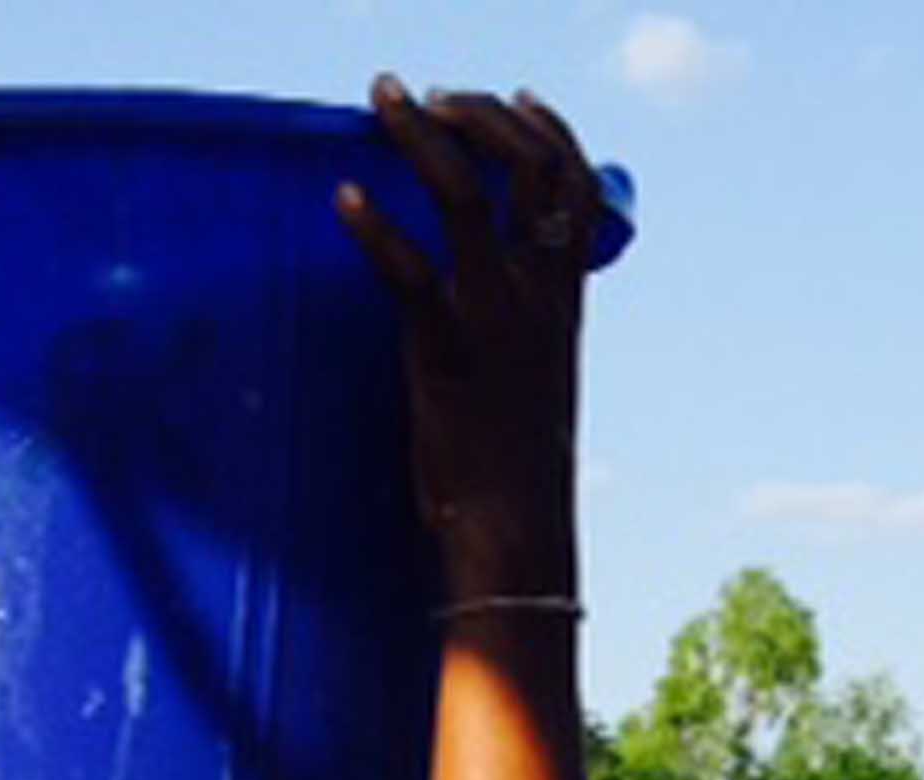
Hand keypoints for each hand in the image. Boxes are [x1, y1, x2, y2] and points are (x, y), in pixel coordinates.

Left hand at [335, 78, 597, 602]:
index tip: (513, 96)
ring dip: (424, 137)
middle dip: (481, 115)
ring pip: (470, 197)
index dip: (549, 131)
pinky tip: (345, 199)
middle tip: (431, 96)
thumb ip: (522, 329)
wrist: (515, 539)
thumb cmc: (511, 471)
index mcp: (565, 302)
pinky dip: (375, 228)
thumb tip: (495, 303)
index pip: (579, 187)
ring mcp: (494, 322)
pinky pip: (409, 272)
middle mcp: (538, 299)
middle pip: (530, 170)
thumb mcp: (533, 384)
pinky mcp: (444, 354)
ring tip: (386, 105)